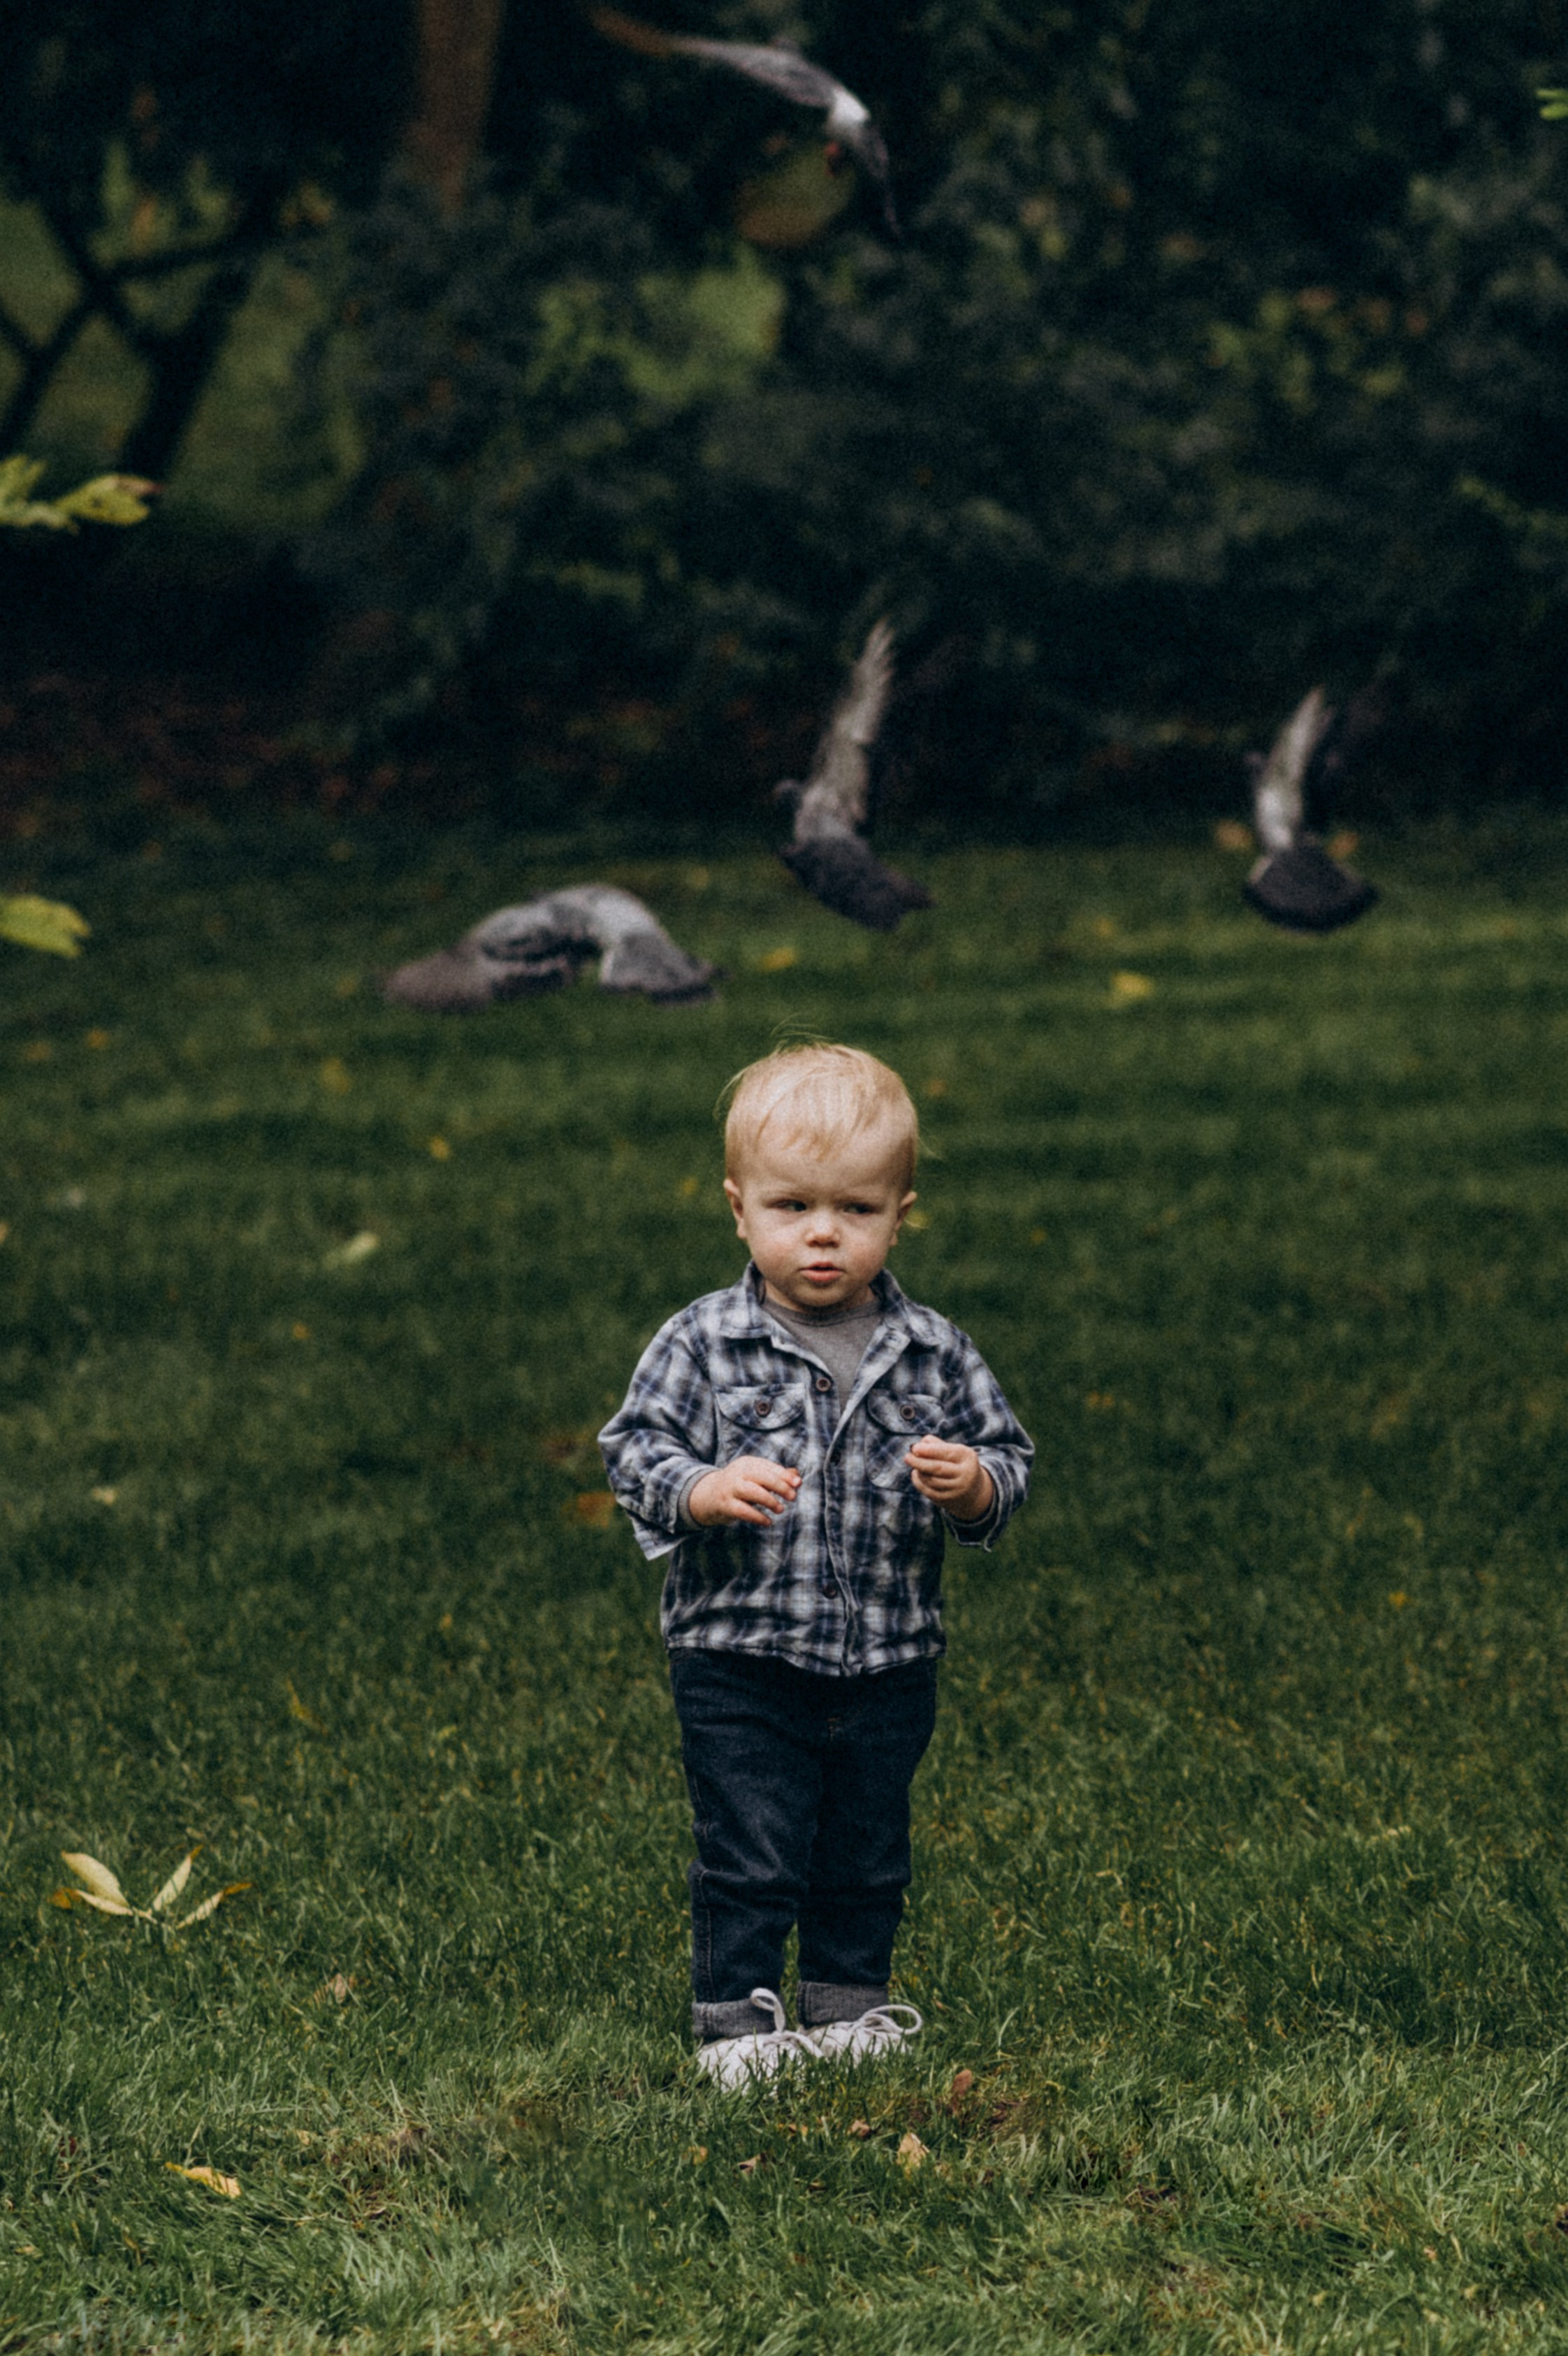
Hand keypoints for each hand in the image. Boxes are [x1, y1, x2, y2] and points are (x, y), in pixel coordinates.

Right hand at [687, 1456, 801, 1528]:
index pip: (768, 1467)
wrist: (708, 1496)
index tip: (798, 1484)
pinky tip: (768, 1522)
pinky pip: (743, 1511)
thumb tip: (797, 1478)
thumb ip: (777, 1477)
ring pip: (752, 1492)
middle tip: (793, 1497)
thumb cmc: (740, 1485)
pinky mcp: (725, 1505)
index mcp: (747, 1463)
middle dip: (780, 1486)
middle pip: (762, 1476)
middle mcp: (737, 1473)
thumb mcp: (757, 1478)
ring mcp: (729, 1488)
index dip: (784, 1475)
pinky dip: (758, 1517)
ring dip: (769, 1501)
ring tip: (780, 1509)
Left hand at [906, 1436, 992, 1521]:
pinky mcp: (948, 1500)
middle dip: (919, 1462)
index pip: (947, 1453)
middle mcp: (965, 1474)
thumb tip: (917, 1446)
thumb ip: (936, 1445)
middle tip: (907, 1457)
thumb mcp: (954, 1451)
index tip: (914, 1448)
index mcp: (968, 1457)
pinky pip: (929, 1491)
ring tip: (913, 1464)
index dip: (929, 1451)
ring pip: (931, 1480)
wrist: (973, 1491)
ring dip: (919, 1471)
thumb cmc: (958, 1463)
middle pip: (938, 1468)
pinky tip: (915, 1474)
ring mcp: (957, 1489)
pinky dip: (919, 1482)